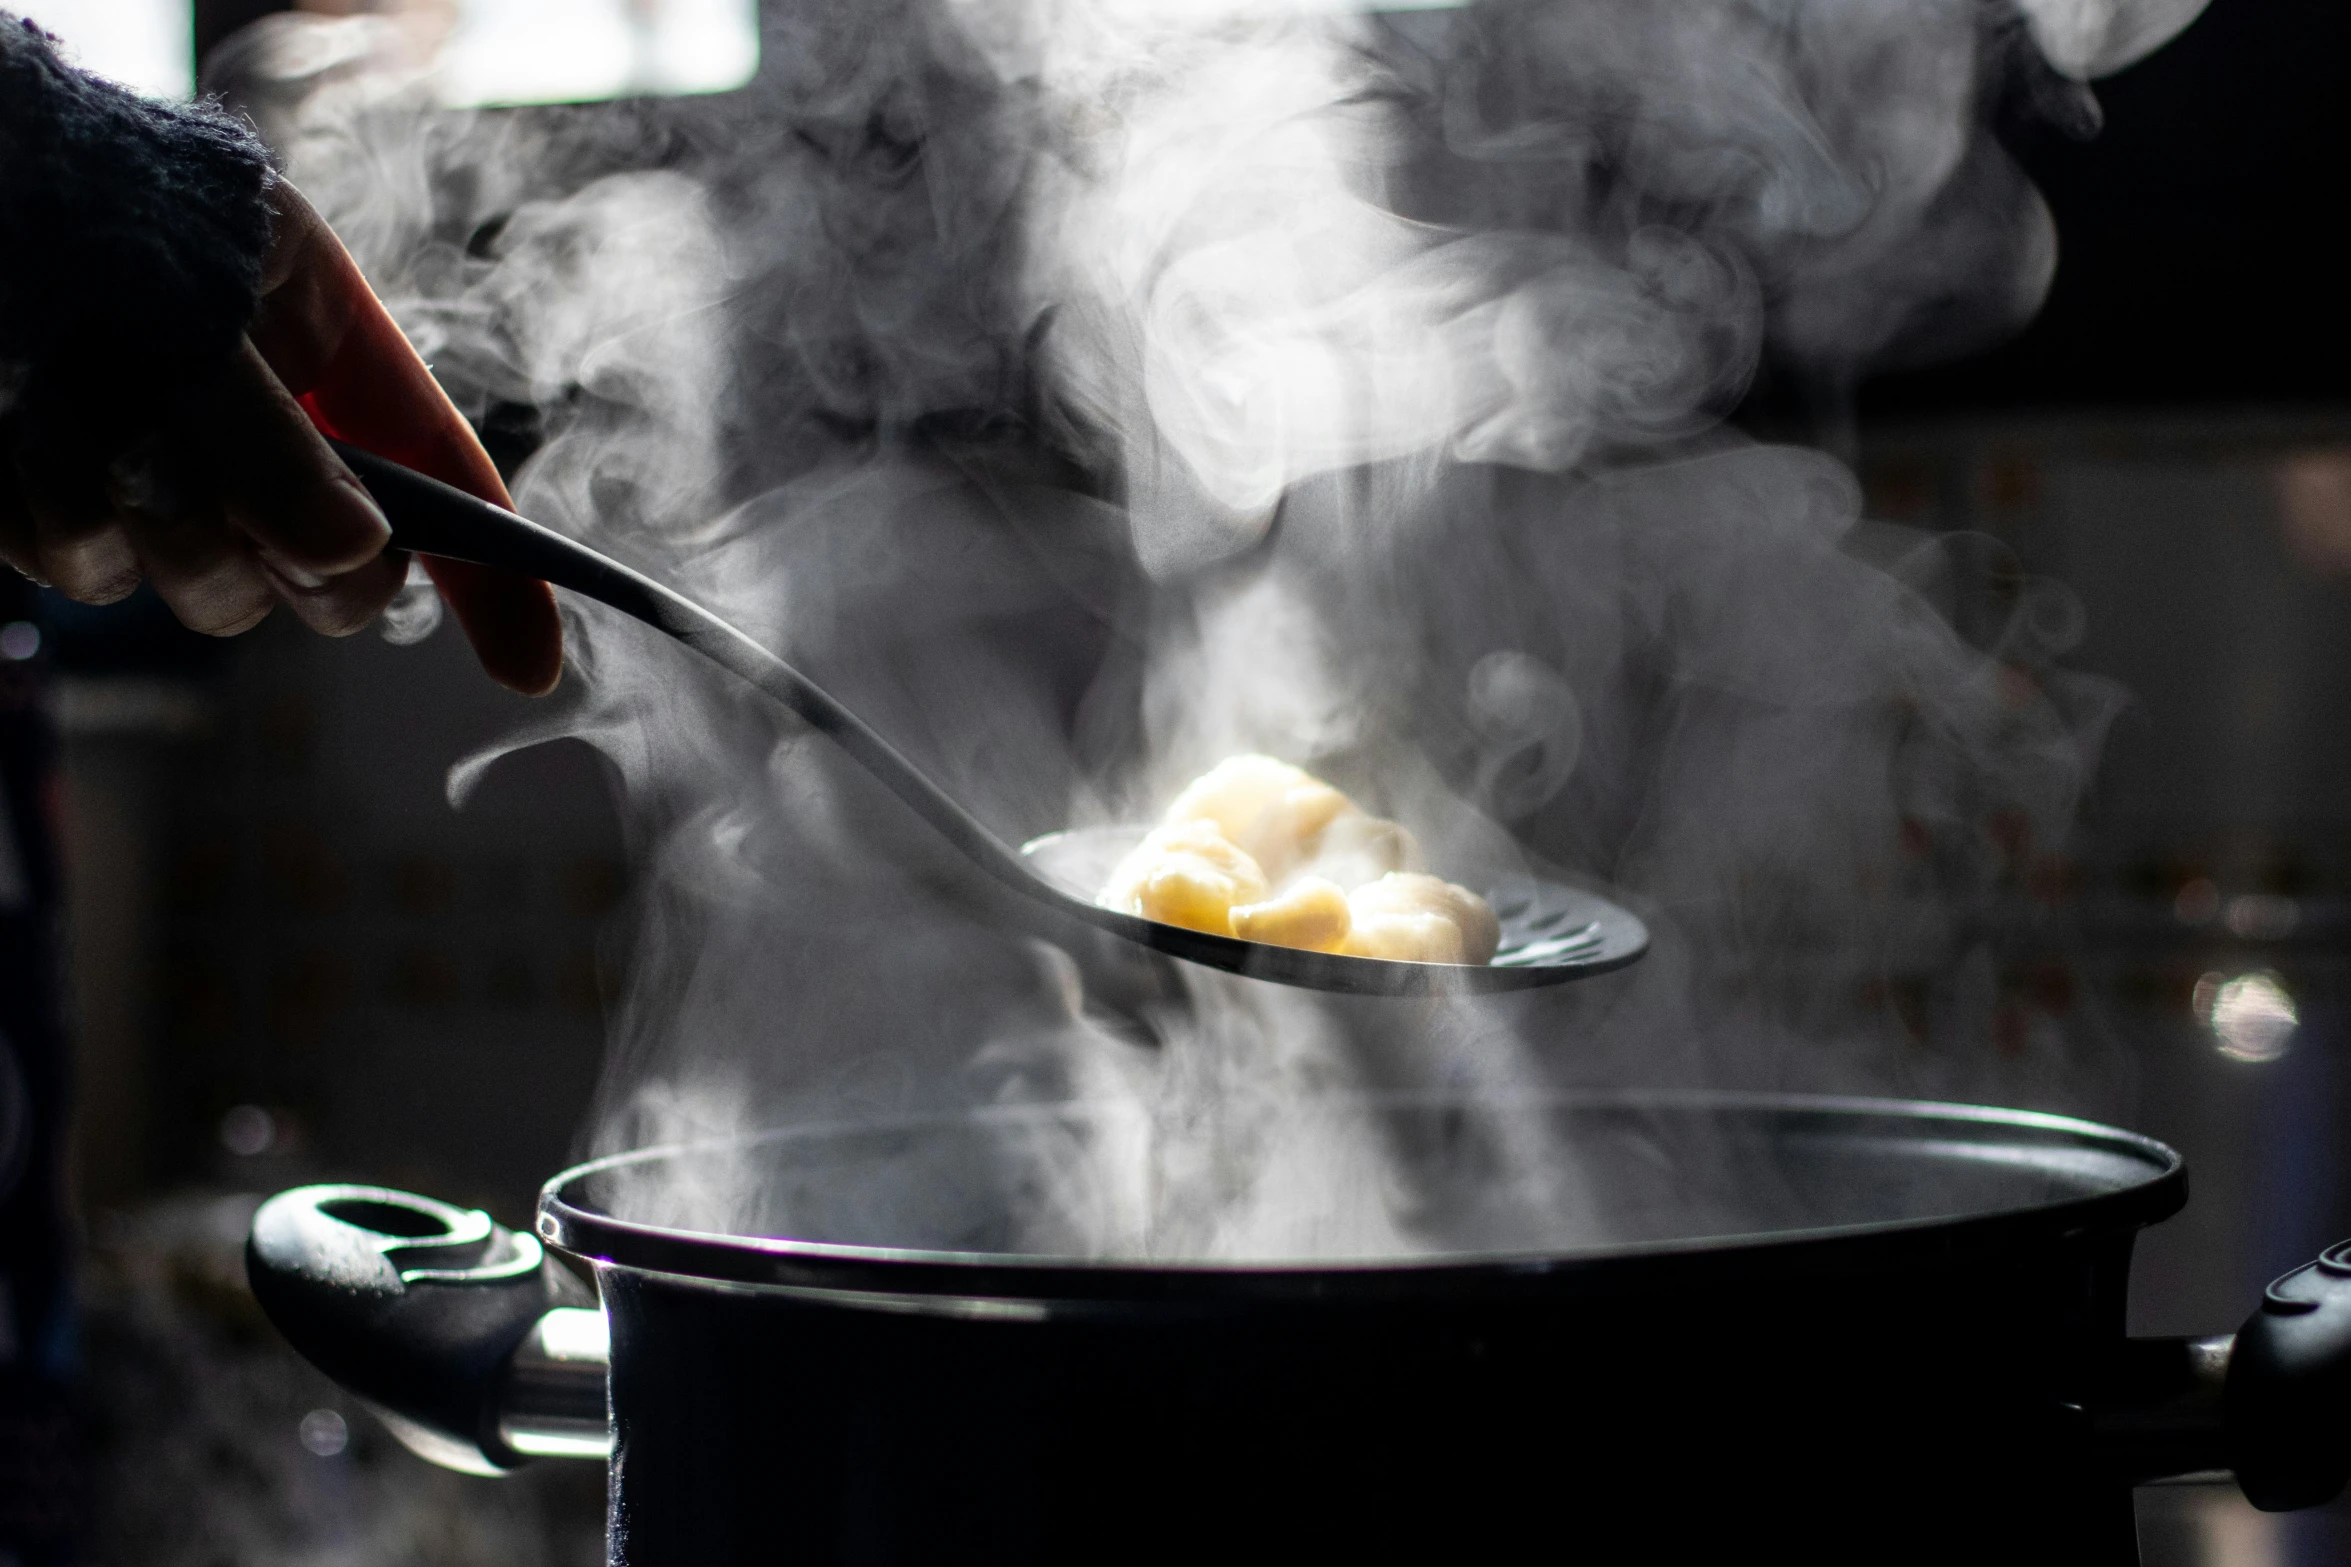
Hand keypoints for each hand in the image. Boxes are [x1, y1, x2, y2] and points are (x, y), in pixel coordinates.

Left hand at [0, 180, 562, 694]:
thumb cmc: (64, 206)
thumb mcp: (189, 304)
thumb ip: (271, 439)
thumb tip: (345, 555)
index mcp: (319, 335)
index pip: (442, 472)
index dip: (495, 574)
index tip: (531, 669)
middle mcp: (254, 413)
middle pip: (329, 562)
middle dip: (289, 553)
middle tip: (241, 508)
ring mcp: (159, 466)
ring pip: (208, 584)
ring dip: (156, 524)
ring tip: (78, 414)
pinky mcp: (59, 505)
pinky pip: (87, 569)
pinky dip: (51, 514)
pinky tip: (17, 435)